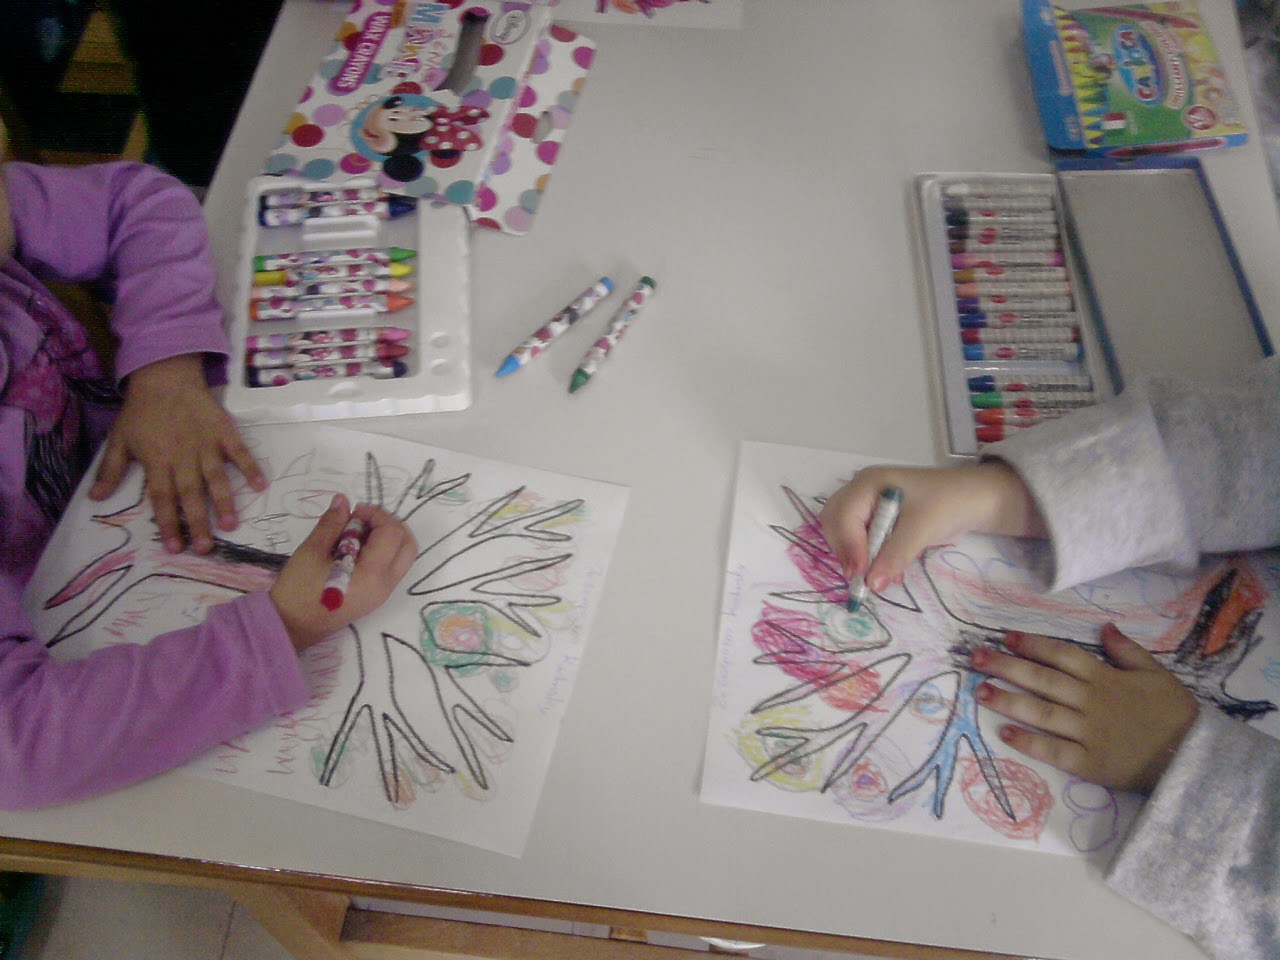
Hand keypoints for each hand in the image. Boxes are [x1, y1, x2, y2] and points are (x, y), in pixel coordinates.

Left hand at [89, 354, 266, 553]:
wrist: (165, 376)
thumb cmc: (141, 411)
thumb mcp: (119, 439)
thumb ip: (110, 470)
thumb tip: (95, 499)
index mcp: (157, 460)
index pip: (161, 497)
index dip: (167, 523)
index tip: (174, 547)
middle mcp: (183, 456)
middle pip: (190, 494)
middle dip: (197, 522)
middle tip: (205, 548)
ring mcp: (206, 444)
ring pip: (216, 477)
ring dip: (223, 502)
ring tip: (230, 525)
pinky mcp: (224, 432)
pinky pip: (239, 452)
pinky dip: (251, 467)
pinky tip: (261, 485)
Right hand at [270, 494, 417, 650]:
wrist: (290, 627)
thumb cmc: (298, 590)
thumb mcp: (312, 551)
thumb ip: (331, 524)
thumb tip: (342, 500)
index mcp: (373, 574)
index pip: (392, 533)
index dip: (376, 515)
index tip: (354, 511)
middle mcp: (385, 585)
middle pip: (407, 545)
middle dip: (390, 524)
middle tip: (363, 519)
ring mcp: (383, 593)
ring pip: (402, 557)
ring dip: (387, 538)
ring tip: (356, 533)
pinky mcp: (375, 597)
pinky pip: (391, 568)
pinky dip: (381, 552)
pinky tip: (354, 548)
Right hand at [819, 463, 1045, 592]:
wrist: (978, 499)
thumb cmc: (948, 504)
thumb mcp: (921, 531)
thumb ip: (893, 557)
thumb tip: (870, 585)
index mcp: (868, 483)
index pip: (844, 516)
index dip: (848, 546)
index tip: (860, 575)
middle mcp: (862, 491)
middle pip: (835, 523)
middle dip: (846, 551)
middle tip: (861, 577)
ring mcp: (869, 504)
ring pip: (846, 533)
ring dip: (858, 557)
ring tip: (878, 576)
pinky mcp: (880, 518)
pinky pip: (862, 539)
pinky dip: (870, 556)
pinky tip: (887, 570)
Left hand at [972, 624, 1199, 792]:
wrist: (1195, 759)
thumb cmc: (1174, 714)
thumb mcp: (1156, 674)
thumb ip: (1127, 650)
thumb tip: (1103, 626)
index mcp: (1106, 678)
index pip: (1062, 655)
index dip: (1033, 645)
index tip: (1005, 637)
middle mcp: (1092, 702)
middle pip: (1043, 680)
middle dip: (1007, 666)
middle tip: (975, 658)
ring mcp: (1089, 733)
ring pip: (1042, 712)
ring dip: (1009, 700)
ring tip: (981, 691)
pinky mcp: (1090, 763)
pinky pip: (1054, 751)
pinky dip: (1029, 742)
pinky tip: (1005, 732)